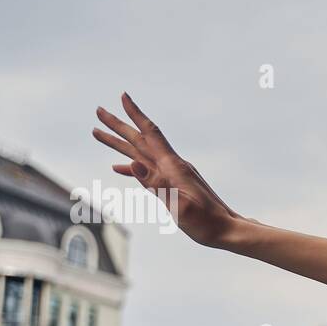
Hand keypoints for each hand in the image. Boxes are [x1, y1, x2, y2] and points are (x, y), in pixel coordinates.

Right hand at [91, 92, 242, 248]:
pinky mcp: (174, 186)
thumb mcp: (179, 206)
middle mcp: (173, 166)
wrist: (228, 230)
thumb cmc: (207, 222)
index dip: (136, 114)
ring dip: (120, 143)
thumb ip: (156, 185)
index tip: (123, 96)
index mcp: (174, 167)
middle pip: (141, 140)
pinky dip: (131, 167)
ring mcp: (173, 176)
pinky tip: (118, 167)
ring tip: (98, 133)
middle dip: (119, 125)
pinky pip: (148, 171)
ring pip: (141, 154)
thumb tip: (132, 163)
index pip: (151, 134)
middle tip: (98, 110)